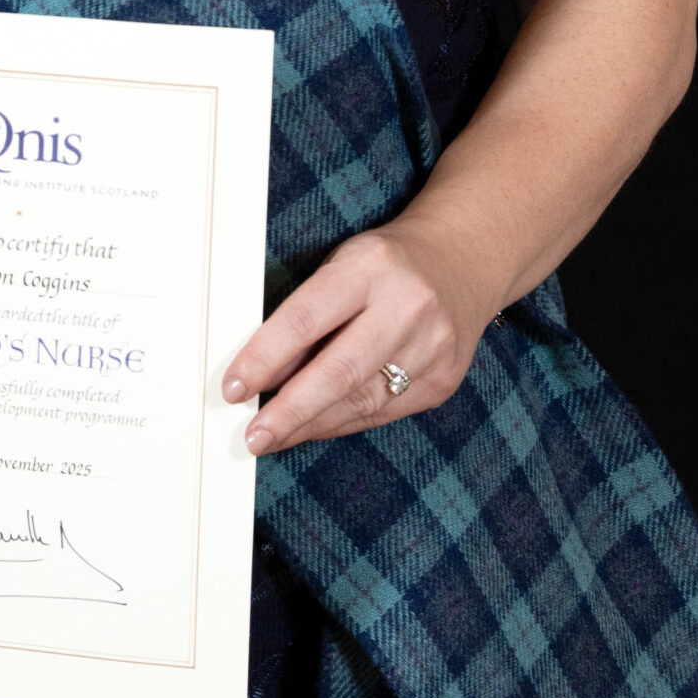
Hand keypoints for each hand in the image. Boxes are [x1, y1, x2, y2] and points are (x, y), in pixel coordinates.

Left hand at [221, 216, 496, 454]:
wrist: (462, 261)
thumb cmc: (386, 265)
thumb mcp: (341, 267)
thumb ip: (307, 316)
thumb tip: (262, 375)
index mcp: (371, 266)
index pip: (307, 318)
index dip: (265, 357)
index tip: (235, 387)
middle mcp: (407, 306)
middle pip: (339, 372)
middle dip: (289, 411)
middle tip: (254, 435)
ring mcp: (432, 347)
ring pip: (361, 402)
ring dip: (311, 425)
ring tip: (275, 436)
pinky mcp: (444, 380)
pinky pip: (383, 413)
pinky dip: (343, 422)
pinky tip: (316, 426)